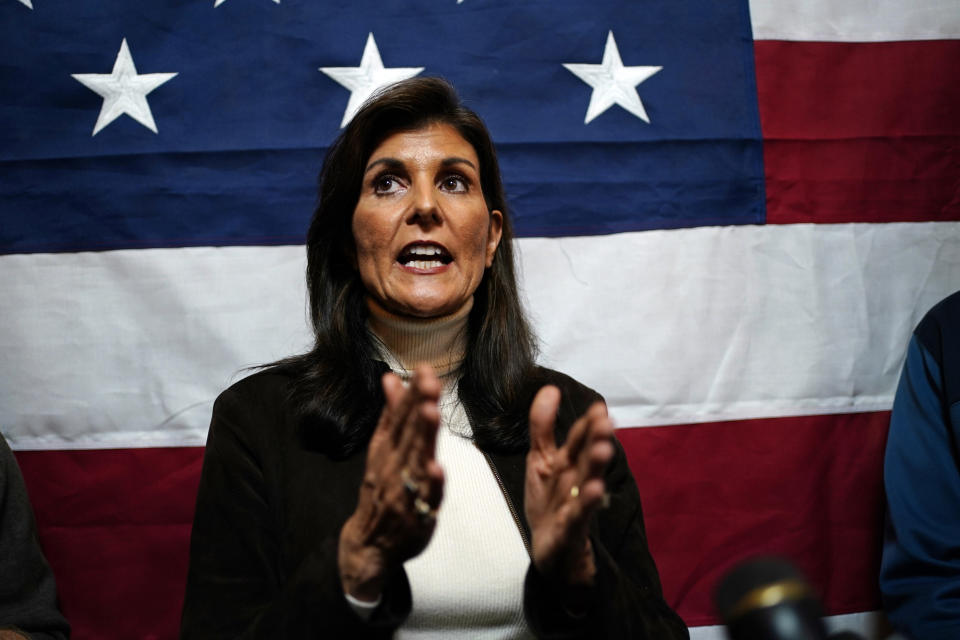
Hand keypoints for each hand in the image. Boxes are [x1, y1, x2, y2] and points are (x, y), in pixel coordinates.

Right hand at [338, 366, 444, 601]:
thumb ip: (391, 412)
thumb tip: (391, 377)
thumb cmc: (381, 487)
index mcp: (386, 447)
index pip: (400, 415)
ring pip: (416, 458)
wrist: (369, 543)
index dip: (412, 393)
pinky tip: (438, 468)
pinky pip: (426, 497)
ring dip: (423, 437)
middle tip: (431, 381)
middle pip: (408, 432)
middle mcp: (393, 464)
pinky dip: (432, 483)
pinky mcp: (418, 512)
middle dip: (419, 405)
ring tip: (432, 413)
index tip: (425, 369)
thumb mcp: (382, 448)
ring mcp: (405, 488)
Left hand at [525, 386, 614, 586]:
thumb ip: (543, 425)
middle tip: (606, 422)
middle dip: (596, 439)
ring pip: (587, 482)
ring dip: (595, 468)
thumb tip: (551, 387)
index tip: (599, 407)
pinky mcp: (570, 529)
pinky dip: (585, 504)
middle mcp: (577, 480)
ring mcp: (575, 504)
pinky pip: (578, 516)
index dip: (588, 423)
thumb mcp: (540, 459)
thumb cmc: (550, 500)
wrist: (551, 550)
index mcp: (569, 462)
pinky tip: (594, 491)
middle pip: (587, 456)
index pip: (580, 438)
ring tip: (603, 450)